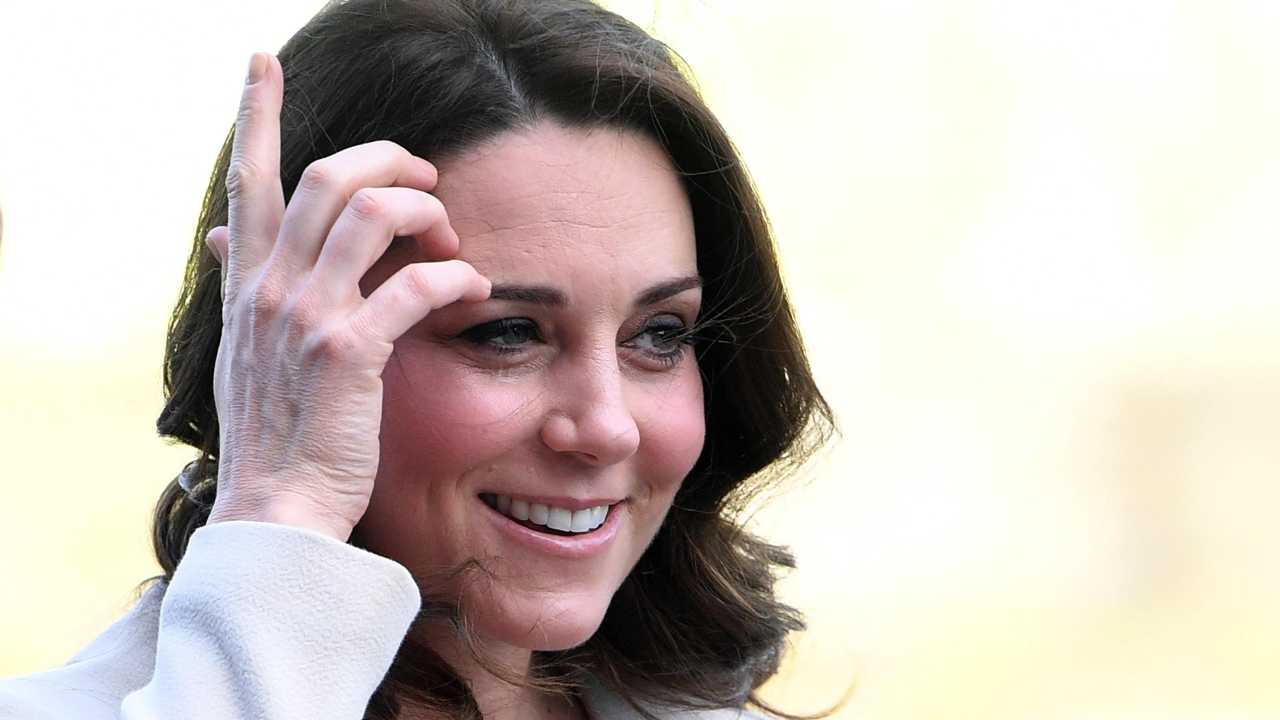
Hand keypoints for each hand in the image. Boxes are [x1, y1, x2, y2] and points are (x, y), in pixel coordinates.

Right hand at [202, 52, 489, 541]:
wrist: (276, 511)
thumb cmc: (276, 434)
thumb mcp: (244, 351)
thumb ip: (247, 289)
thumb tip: (228, 241)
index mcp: (249, 285)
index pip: (247, 180)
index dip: (256, 114)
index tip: (263, 64)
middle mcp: (271, 289)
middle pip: (330, 176)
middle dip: (390, 160)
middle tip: (427, 178)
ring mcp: (307, 317)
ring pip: (372, 212)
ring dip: (425, 209)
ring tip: (451, 234)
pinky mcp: (350, 352)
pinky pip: (414, 284)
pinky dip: (453, 275)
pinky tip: (473, 287)